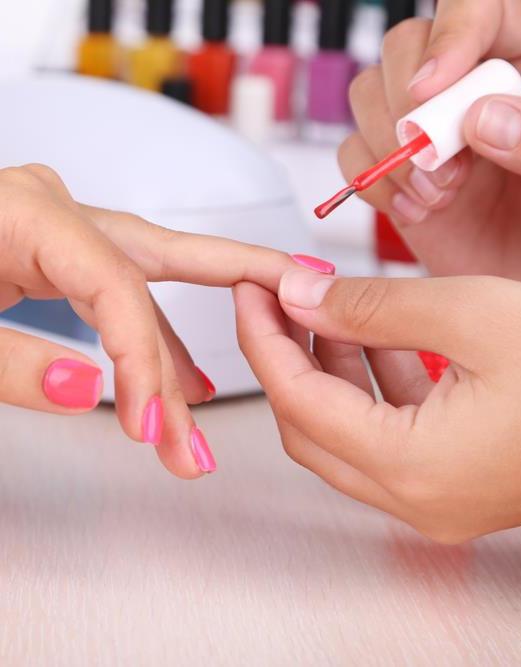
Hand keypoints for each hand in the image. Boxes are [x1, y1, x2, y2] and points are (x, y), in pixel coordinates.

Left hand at [0, 164, 302, 477]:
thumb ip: (11, 363)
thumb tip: (90, 389)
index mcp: (25, 209)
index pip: (118, 287)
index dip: (146, 363)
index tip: (156, 431)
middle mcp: (53, 208)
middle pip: (161, 266)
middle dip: (217, 322)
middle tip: (278, 345)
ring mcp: (58, 226)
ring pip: (144, 288)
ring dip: (178, 356)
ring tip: (206, 415)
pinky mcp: (55, 251)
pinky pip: (121, 293)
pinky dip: (150, 339)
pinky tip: (178, 377)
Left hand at [234, 267, 520, 542]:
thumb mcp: (472, 316)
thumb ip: (373, 307)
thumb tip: (300, 299)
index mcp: (414, 467)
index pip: (299, 401)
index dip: (264, 339)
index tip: (251, 294)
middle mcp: (418, 499)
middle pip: (312, 425)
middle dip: (286, 355)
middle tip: (276, 301)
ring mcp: (438, 498)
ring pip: (349, 432)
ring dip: (331, 368)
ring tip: (328, 309)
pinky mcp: (455, 482)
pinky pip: (389, 435)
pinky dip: (374, 385)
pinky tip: (378, 339)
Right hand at [339, 0, 520, 277]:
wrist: (515, 283)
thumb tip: (482, 117)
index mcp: (517, 68)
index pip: (479, 9)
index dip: (451, 36)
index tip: (432, 87)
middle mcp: (463, 91)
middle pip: (406, 48)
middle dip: (409, 110)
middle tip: (436, 161)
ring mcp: (423, 130)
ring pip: (368, 94)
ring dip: (388, 150)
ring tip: (435, 193)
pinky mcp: (391, 171)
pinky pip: (352, 154)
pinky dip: (371, 184)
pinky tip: (413, 210)